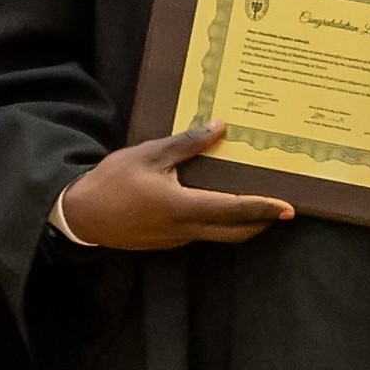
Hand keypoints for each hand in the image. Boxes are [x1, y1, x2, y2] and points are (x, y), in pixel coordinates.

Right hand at [57, 124, 293, 250]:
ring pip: (219, 235)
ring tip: (255, 203)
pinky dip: (217, 222)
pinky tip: (215, 203)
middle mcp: (185, 230)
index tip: (289, 207)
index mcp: (184, 207)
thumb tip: (219, 127)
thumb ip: (187, 143)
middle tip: (281, 207)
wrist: (80, 215)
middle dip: (261, 222)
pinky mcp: (167, 242)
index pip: (234, 210)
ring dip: (240, 223)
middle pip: (235, 232)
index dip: (263, 208)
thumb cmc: (112, 181)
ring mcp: (176, 240)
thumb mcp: (149, 154)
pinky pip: (200, 233)